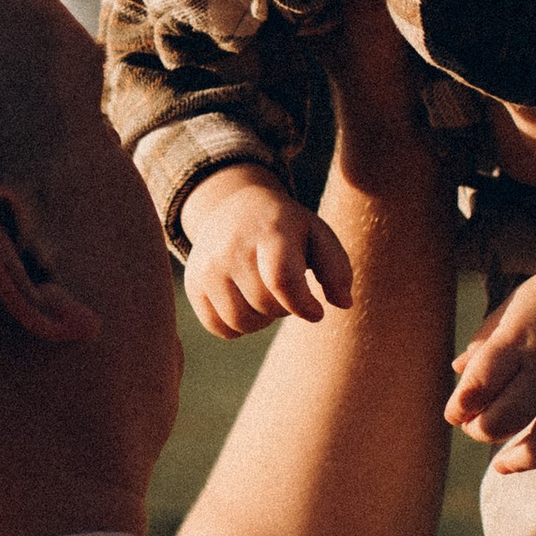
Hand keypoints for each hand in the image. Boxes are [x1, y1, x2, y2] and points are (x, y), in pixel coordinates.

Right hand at [181, 168, 354, 340]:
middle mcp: (232, 245)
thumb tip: (342, 304)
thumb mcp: (318, 235)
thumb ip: (336, 268)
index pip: (283, 281)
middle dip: (285, 308)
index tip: (316, 312)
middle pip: (265, 306)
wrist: (236, 208)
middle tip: (287, 292)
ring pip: (241, 322)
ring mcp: (207, 264)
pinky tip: (246, 304)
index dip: (303, 306)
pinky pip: (219, 327)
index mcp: (270, 230)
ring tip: (267, 298)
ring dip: (262, 320)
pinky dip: (238, 327)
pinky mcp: (193, 282)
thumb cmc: (288, 229)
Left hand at [446, 212, 535, 472]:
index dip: (459, 407)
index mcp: (518, 338)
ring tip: (502, 464)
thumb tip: (457, 370)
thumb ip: (487, 338)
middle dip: (482, 433)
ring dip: (518, 461)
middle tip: (478, 428)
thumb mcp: (516, 304)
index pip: (478, 384)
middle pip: (505, 418)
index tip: (455, 413)